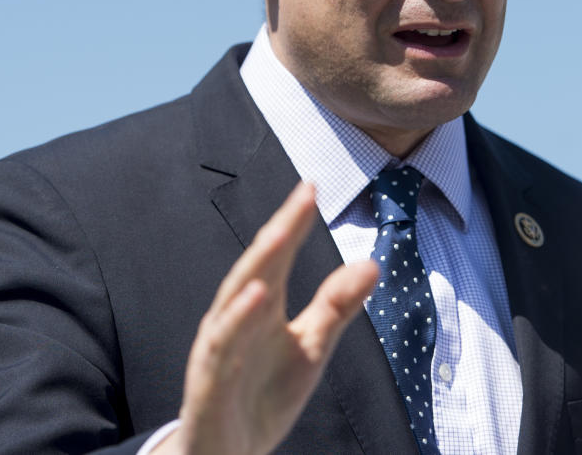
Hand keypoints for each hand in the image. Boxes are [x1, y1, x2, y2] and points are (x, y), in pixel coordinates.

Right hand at [157, 182, 377, 454]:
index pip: (278, 257)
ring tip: (283, 231)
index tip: (313, 185)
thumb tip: (373, 263)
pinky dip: (236, 320)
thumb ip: (337, 307)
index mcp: (260, 308)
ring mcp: (219, 349)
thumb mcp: (311, 349)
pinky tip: (255, 296)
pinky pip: (221, 347)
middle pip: (258, 266)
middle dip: (280, 230)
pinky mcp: (208, 382)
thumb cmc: (262, 396)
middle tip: (304, 195)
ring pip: (235, 298)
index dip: (295, 222)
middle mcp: (236, 320)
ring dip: (259, 264)